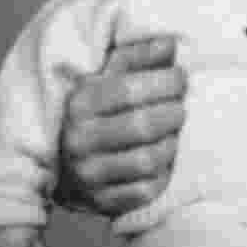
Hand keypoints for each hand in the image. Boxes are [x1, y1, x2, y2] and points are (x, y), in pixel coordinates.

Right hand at [57, 36, 185, 216]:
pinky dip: (163, 173)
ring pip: (148, 160)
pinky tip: (163, 159)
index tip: (180, 77)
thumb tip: (169, 44)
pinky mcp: (102, 202)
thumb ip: (138, 58)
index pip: (130, 89)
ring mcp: (89, 175)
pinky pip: (146, 190)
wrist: (65, 165)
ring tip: (173, 132)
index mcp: (79, 104)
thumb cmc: (98, 112)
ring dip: (171, 143)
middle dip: (173, 112)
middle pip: (143, 125)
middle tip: (181, 106)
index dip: (165, 81)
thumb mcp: (108, 78)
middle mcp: (79, 141)